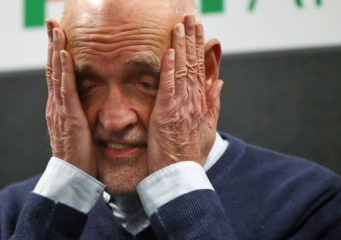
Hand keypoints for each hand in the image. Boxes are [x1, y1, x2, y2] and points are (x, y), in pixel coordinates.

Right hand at [45, 19, 96, 176]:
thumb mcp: (79, 129)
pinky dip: (63, 69)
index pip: (57, 74)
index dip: (56, 54)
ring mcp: (60, 109)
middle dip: (52, 44)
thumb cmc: (79, 155)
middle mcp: (56, 104)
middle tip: (51, 23)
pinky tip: (63, 53)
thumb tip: (87, 105)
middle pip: (52, 68)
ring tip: (55, 28)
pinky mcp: (69, 116)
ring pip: (55, 73)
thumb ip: (80, 115)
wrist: (73, 176)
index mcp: (60, 107)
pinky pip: (65, 88)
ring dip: (55, 49)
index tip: (58, 36)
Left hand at [147, 15, 222, 172]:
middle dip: (193, 39)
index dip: (202, 48)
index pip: (203, 69)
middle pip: (195, 64)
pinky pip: (168, 86)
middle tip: (192, 18)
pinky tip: (170, 51)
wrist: (180, 172)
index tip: (202, 31)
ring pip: (183, 70)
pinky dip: (169, 68)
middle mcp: (194, 100)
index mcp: (203, 102)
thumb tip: (219, 82)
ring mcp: (181, 105)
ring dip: (182, 46)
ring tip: (181, 26)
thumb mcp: (209, 127)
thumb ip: (214, 103)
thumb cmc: (191, 152)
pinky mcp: (166, 112)